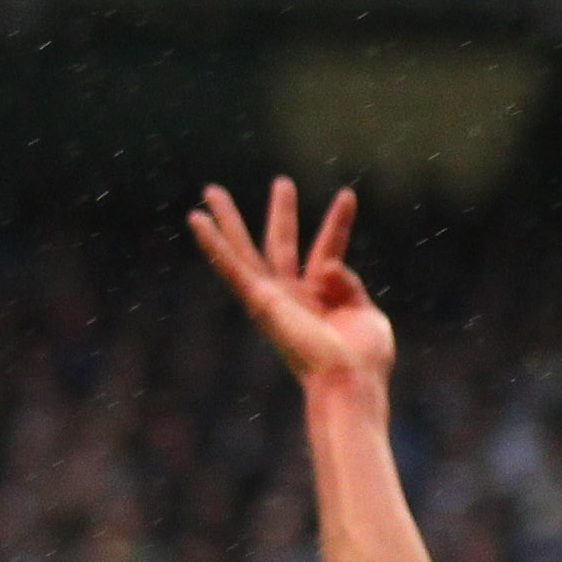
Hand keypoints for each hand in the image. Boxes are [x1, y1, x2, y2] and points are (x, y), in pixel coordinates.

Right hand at [191, 179, 391, 388]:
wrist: (349, 380)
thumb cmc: (363, 359)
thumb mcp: (366, 314)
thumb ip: (347, 283)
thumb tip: (328, 261)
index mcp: (322, 298)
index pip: (329, 250)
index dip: (338, 222)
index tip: (347, 194)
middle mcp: (294, 295)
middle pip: (281, 245)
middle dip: (280, 213)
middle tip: (281, 182)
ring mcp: (274, 298)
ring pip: (245, 251)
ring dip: (229, 220)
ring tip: (212, 190)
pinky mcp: (260, 301)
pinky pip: (231, 268)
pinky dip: (212, 245)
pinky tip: (195, 221)